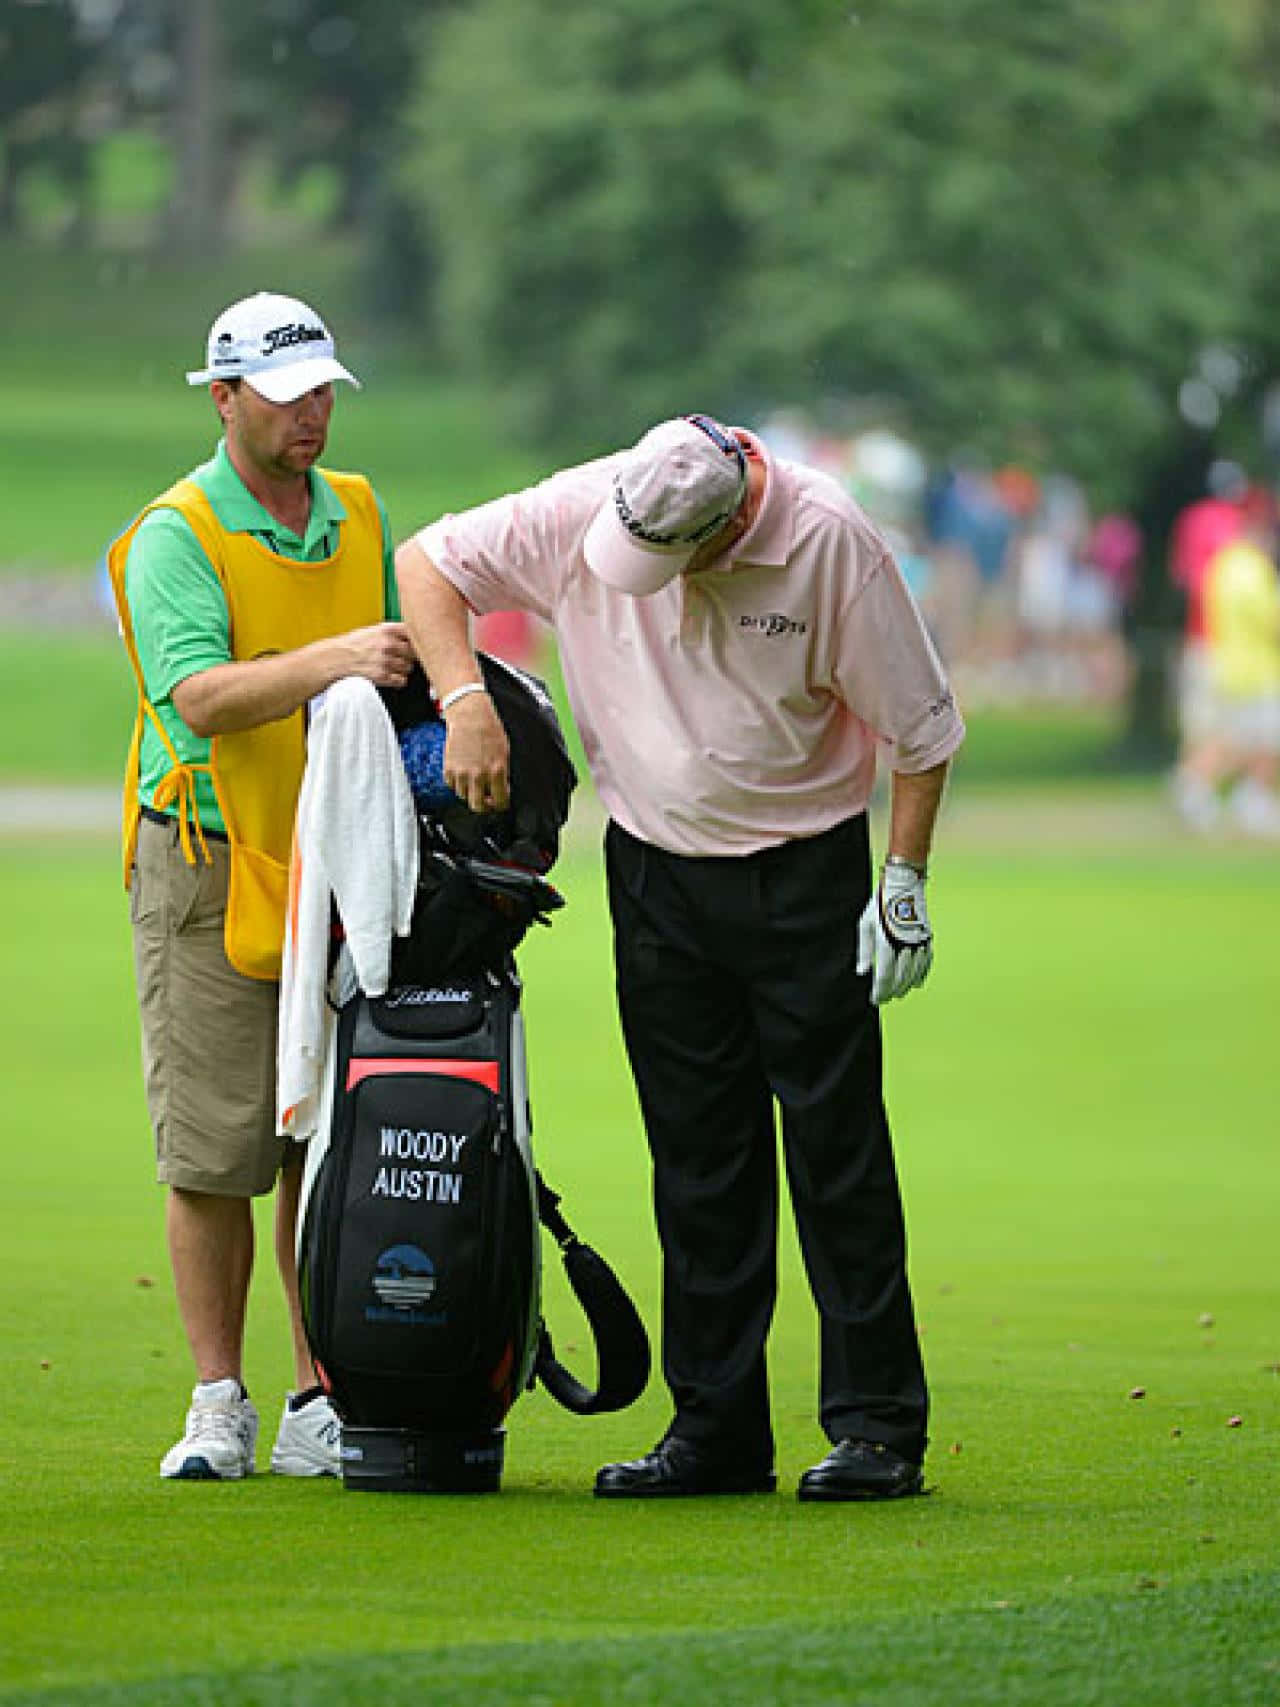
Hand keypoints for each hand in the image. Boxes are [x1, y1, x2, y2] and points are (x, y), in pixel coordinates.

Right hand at [340, 622, 415, 687]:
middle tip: (400, 656)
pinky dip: (398, 679)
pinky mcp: (382, 676)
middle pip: (415, 653)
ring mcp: (386, 661)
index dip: (417, 641)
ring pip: (409, 667)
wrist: (339, 657)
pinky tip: (389, 674)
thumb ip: (396, 632)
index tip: (417, 645)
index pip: (415, 634)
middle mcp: (388, 644)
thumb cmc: (357, 643)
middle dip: (410, 656)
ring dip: (403, 668)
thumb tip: (417, 636)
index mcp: (388, 629)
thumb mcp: (376, 630)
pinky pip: (402, 680)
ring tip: (390, 664)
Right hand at [442, 690, 509, 814]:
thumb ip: (503, 773)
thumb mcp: (505, 752)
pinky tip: (464, 773)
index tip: (501, 801)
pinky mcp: (448, 769)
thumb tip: (502, 788)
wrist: (469, 715)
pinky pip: (452, 786)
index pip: (501, 801)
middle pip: (478, 806)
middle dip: (484, 806)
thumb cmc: (489, 729)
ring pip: (464, 796)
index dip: (502, 803)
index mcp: (496, 770)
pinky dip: (458, 783)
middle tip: (487, 801)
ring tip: (475, 781)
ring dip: (470, 792)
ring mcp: (461, 773)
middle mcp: (478, 775)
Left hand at [856, 862, 932, 1005]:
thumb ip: (865, 951)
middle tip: (884, 998)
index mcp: (888, 942)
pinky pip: (926, 962)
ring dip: (905, 986)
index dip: (880, 991)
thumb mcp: (865, 925)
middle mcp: (905, 945)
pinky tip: (915, 983)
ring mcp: (919, 942)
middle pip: (900, 978)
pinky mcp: (927, 938)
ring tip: (897, 993)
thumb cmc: (880, 904)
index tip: (875, 999)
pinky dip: (920, 975)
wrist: (903, 885)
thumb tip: (863, 972)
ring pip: (914, 973)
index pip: (885, 976)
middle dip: (891, 991)